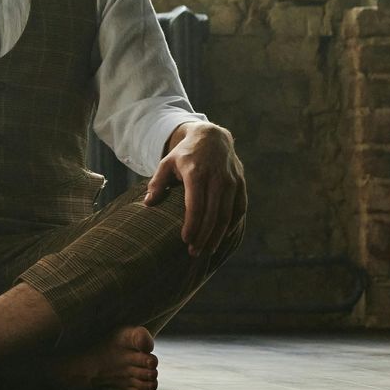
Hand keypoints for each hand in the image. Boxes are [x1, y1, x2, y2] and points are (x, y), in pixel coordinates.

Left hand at [144, 121, 245, 256]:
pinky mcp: (241, 184)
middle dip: (204, 236)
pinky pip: (239, 209)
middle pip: (213, 215)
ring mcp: (231, 181)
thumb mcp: (167, 162)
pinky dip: (232, 224)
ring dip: (218, 235)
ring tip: (207, 249)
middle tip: (194, 252)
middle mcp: (217, 178)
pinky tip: (222, 236)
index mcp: (196, 173)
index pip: (196, 206)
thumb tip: (148, 203)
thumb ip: (157, 183)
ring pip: (227, 215)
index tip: (185, 240)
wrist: (212, 137)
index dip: (192, 225)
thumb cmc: (185, 154)